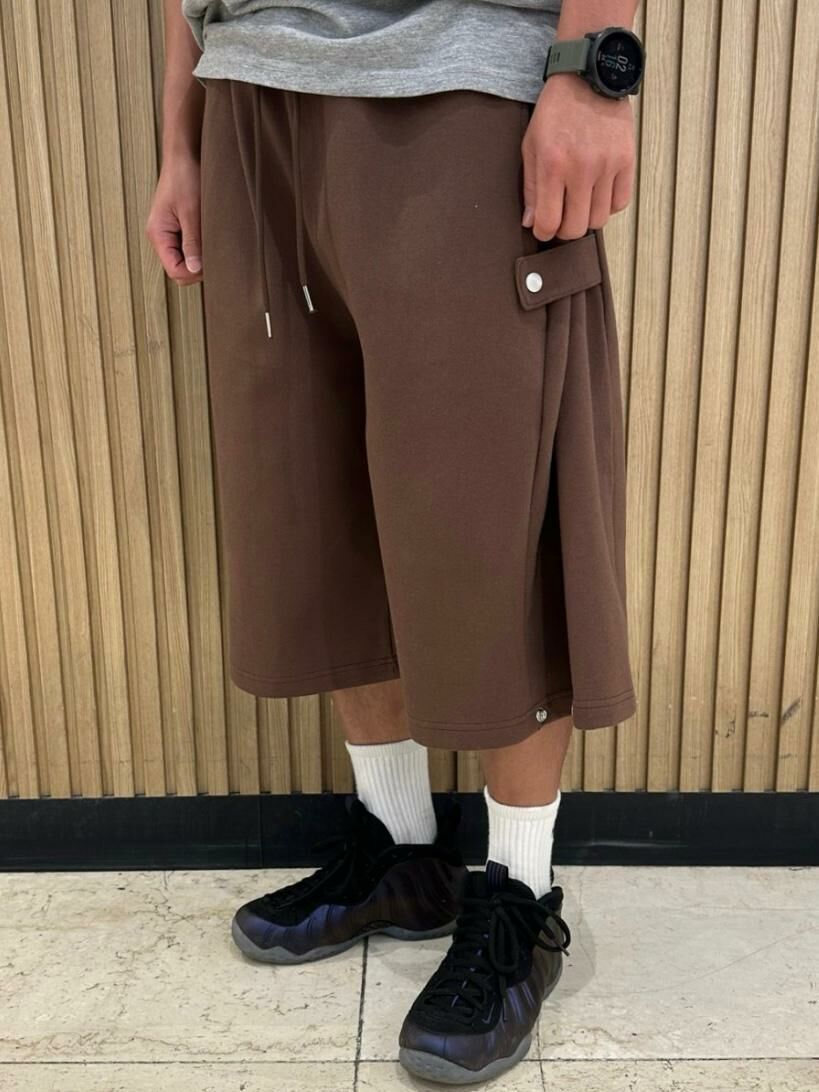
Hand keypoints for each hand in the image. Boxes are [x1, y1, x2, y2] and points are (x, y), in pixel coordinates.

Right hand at [145, 153, 202, 284]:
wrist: (185, 156)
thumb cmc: (186, 178)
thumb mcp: (192, 212)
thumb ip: (192, 243)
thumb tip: (195, 270)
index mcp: (158, 234)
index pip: (174, 270)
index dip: (194, 272)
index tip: (212, 261)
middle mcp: (161, 237)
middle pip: (179, 269)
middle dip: (198, 267)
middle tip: (216, 253)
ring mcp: (170, 234)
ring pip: (186, 261)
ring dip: (201, 256)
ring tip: (213, 242)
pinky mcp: (179, 228)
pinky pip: (189, 248)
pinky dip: (201, 248)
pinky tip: (210, 237)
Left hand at [521, 73, 634, 240]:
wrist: (589, 77)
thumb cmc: (555, 112)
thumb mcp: (531, 145)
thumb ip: (530, 187)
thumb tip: (531, 222)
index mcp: (553, 165)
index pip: (550, 222)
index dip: (543, 232)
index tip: (542, 227)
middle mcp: (582, 169)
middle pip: (576, 228)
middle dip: (565, 229)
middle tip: (561, 217)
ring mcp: (607, 166)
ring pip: (599, 220)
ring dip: (586, 218)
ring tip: (579, 203)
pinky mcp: (627, 160)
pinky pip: (619, 203)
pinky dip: (607, 205)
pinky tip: (597, 193)